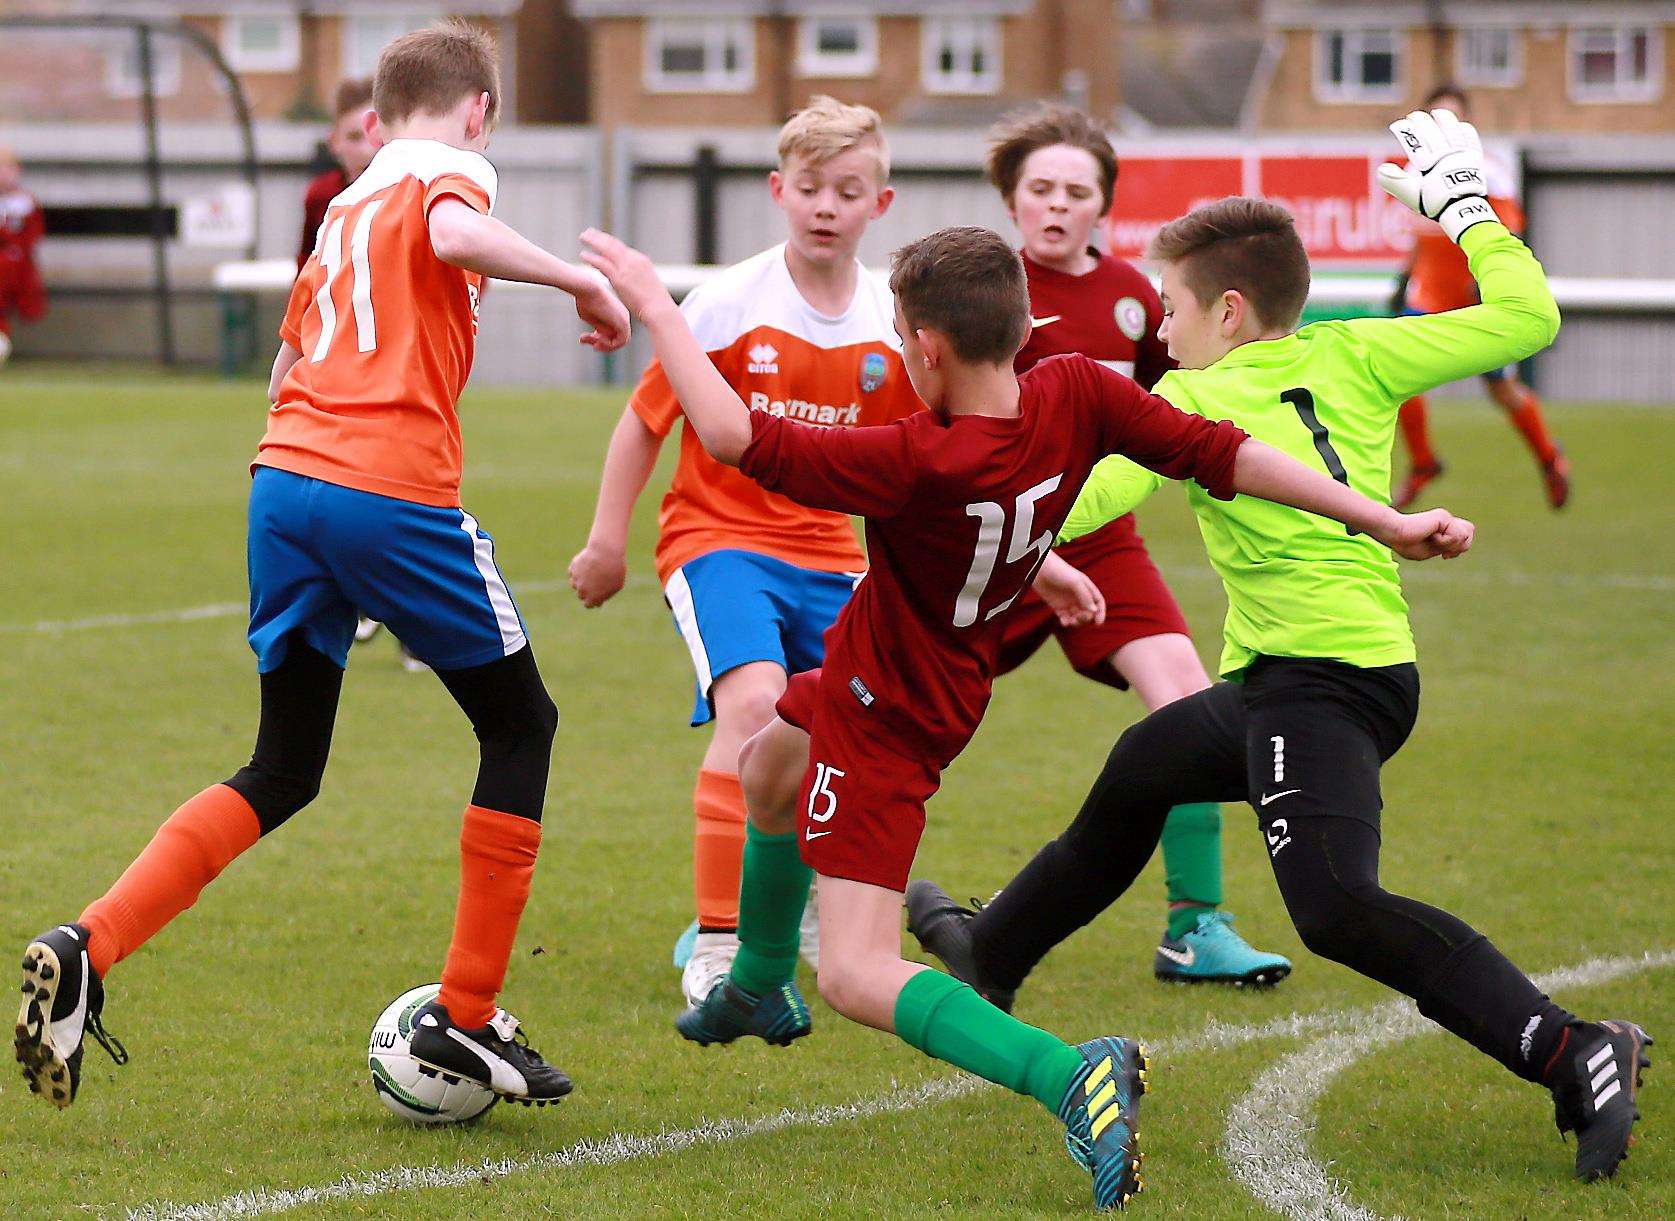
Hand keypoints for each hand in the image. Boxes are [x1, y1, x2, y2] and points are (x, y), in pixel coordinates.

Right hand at [568, 541, 626, 606]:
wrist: (607, 553)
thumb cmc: (615, 570)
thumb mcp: (616, 585)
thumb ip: (605, 595)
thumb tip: (598, 602)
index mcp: (593, 599)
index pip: (588, 605)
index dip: (593, 599)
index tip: (598, 593)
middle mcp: (582, 591)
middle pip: (580, 595)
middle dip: (587, 590)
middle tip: (596, 580)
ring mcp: (576, 579)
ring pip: (574, 583)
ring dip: (580, 580)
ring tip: (592, 571)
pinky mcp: (573, 568)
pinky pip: (573, 571)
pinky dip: (578, 569)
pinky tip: (587, 564)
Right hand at [575, 274, 630, 351]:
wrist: (587, 289)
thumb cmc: (585, 299)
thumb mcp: (591, 318)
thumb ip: (598, 328)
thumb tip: (600, 336)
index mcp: (616, 314)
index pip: (612, 333)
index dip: (599, 339)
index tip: (586, 336)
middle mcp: (623, 316)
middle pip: (616, 338)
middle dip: (600, 343)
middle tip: (585, 340)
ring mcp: (624, 320)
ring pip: (620, 342)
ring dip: (604, 346)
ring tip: (592, 342)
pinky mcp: (624, 323)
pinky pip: (621, 341)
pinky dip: (609, 344)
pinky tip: (597, 340)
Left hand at [579, 229, 675, 321]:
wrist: (658, 308)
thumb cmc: (654, 302)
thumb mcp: (646, 283)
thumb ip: (634, 277)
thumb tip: (625, 279)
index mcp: (640, 260)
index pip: (621, 247)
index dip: (608, 241)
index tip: (599, 238)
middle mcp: (633, 260)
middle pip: (613, 243)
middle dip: (599, 237)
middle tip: (588, 232)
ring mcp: (626, 268)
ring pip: (606, 249)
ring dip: (593, 241)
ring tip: (582, 237)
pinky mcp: (619, 278)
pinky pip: (602, 264)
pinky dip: (592, 258)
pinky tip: (583, 255)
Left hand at [1032, 554, 1105, 626]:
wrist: (1039, 568)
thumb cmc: (1058, 571)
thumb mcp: (1075, 581)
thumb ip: (1085, 596)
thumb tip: (1094, 611)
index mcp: (1086, 587)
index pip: (1098, 602)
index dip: (1100, 613)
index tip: (1098, 623)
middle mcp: (1079, 596)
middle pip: (1088, 612)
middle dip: (1087, 618)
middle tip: (1079, 617)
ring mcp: (1068, 601)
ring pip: (1077, 617)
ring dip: (1077, 622)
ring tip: (1071, 621)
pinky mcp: (1057, 606)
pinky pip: (1065, 618)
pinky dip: (1066, 622)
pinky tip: (1064, 622)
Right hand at [1374, 507, 1474, 560]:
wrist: (1394, 534)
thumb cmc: (1406, 543)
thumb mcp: (1432, 550)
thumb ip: (1449, 546)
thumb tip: (1463, 538)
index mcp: (1442, 527)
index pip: (1466, 534)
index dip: (1460, 548)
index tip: (1444, 555)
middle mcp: (1446, 519)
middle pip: (1470, 532)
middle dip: (1460, 546)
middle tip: (1442, 550)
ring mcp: (1445, 517)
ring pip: (1464, 535)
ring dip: (1449, 545)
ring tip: (1433, 541)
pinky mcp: (1443, 517)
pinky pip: (1455, 535)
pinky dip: (1443, 541)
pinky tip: (1430, 536)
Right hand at [1376, 108, 1496, 242]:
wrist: (1462, 211)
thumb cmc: (1435, 203)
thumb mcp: (1412, 196)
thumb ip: (1395, 182)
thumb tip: (1381, 169)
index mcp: (1430, 164)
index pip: (1415, 142)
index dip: (1405, 131)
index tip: (1398, 124)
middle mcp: (1446, 156)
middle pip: (1432, 133)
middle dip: (1421, 122)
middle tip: (1413, 116)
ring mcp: (1461, 155)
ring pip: (1452, 131)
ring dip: (1444, 119)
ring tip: (1437, 112)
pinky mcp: (1474, 158)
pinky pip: (1470, 139)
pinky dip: (1464, 130)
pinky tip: (1460, 125)